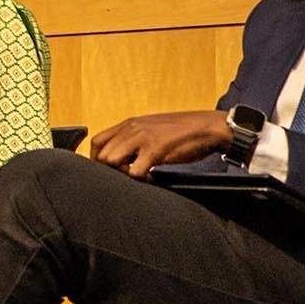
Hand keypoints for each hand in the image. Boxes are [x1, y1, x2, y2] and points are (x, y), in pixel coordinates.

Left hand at [89, 110, 231, 177]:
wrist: (208, 127)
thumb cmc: (182, 131)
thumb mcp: (151, 129)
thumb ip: (133, 139)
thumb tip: (119, 157)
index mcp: (129, 124)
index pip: (97, 142)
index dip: (97, 159)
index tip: (107, 171)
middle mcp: (132, 129)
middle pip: (101, 155)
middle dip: (109, 170)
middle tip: (127, 174)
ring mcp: (142, 138)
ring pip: (111, 161)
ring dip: (122, 174)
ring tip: (139, 175)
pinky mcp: (155, 150)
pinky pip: (134, 171)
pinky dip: (140, 179)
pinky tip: (151, 177)